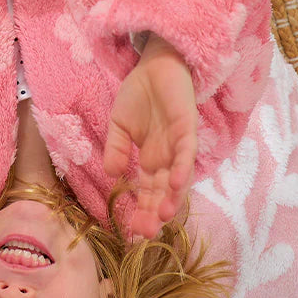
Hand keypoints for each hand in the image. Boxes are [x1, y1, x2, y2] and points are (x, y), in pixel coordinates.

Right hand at [104, 34, 197, 239]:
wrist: (154, 64)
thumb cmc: (139, 94)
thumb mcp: (119, 125)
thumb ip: (116, 149)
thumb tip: (110, 175)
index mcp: (151, 159)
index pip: (147, 192)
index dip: (141, 211)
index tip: (132, 232)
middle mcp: (167, 158)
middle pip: (163, 192)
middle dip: (154, 213)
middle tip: (145, 234)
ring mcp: (178, 145)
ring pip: (178, 178)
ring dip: (172, 198)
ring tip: (161, 216)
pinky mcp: (187, 128)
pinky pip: (187, 153)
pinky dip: (183, 168)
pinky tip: (175, 183)